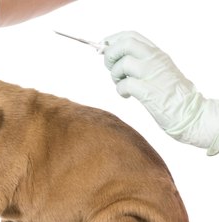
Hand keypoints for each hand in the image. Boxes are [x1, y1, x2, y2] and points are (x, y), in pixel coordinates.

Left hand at [103, 31, 218, 154]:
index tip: (104, 48)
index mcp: (157, 53)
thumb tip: (116, 59)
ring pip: (123, 63)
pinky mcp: (148, 91)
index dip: (113, 40)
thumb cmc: (172, 94)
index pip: (131, 36)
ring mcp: (152, 74)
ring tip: (120, 84)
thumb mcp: (159, 70)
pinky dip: (120, 90)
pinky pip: (124, 84)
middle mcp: (155, 60)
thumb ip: (142, 62)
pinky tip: (126, 95)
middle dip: (110, 54)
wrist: (190, 113)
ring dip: (114, 75)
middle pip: (124, 44)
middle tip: (110, 67)